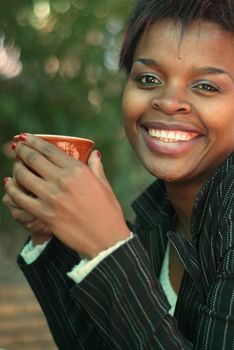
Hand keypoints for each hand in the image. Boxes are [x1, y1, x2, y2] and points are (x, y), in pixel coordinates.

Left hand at [4, 134, 130, 257]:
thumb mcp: (104, 185)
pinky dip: (12, 190)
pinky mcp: (44, 214)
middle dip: (21, 150)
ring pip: (23, 176)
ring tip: (16, 166)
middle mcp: (63, 180)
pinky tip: (10, 185)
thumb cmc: (108, 211)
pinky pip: (20, 198)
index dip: (34, 140)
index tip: (26, 137)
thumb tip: (94, 153)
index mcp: (78, 171)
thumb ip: (96, 167)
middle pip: (33, 159)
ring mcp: (52, 197)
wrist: (106, 239)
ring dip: (16, 168)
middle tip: (17, 147)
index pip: (49, 150)